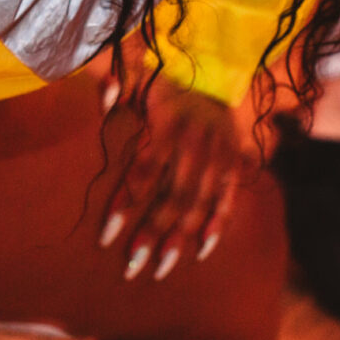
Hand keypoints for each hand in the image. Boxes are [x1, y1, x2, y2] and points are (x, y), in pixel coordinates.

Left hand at [98, 76, 243, 282]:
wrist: (214, 70)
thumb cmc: (163, 84)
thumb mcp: (138, 77)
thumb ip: (116, 84)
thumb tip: (105, 92)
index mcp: (168, 125)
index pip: (144, 172)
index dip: (125, 205)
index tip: (106, 238)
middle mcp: (195, 143)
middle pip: (173, 197)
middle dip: (152, 234)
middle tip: (132, 268)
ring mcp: (218, 154)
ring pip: (199, 203)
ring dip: (181, 238)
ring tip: (161, 269)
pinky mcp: (234, 161)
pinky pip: (228, 198)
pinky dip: (217, 225)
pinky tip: (202, 251)